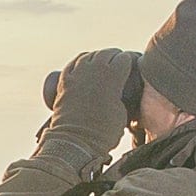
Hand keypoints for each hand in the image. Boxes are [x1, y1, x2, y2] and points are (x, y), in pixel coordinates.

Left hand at [40, 48, 136, 166]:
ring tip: (101, 64)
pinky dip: (80, 62)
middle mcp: (93, 69)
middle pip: (106, 53)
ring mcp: (77, 74)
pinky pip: (73, 64)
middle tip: (117, 64)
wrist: (75, 141)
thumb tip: (119, 94)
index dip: (129, 62)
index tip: (131, 67)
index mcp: (112, 76)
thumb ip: (122, 96)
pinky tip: (83, 65)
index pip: (124, 58)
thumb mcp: (122, 114)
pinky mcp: (64, 81)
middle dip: (114, 57)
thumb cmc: (103, 132)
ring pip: (89, 55)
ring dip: (97, 58)